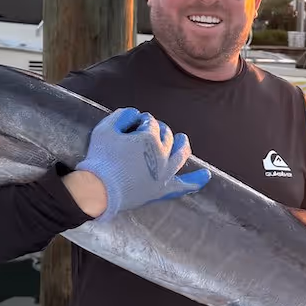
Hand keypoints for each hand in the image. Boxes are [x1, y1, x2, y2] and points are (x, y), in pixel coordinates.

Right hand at [75, 107, 210, 221]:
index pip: (150, 122)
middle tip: (145, 133)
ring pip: (180, 154)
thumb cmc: (100, 159)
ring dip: (182, 144)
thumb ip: (123, 115)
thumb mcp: (105, 128)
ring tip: (182, 139)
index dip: (140, 122)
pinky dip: (195, 180)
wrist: (99, 190)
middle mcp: (162, 154)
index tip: (130, 126)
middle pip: (166, 135)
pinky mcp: (163, 190)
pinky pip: (184, 186)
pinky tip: (206, 176)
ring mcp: (165, 173)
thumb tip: (136, 114)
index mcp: (149, 137)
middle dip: (158, 130)